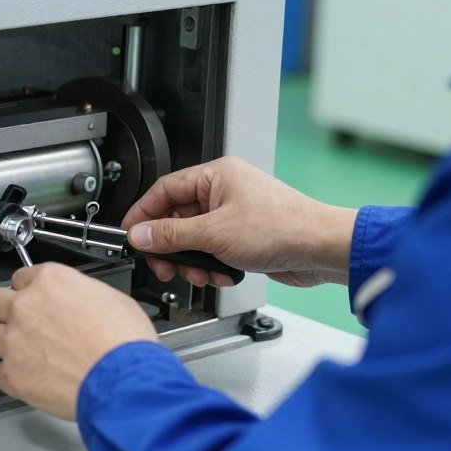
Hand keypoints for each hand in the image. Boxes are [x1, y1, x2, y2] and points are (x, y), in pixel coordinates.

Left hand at [0, 263, 158, 420]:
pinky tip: (30, 378)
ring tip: (24, 354)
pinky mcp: (12, 374)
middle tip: (20, 323)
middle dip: (5, 311)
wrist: (124, 381)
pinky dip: (11, 375)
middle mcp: (26, 306)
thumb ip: (79, 294)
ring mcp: (14, 340)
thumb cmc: (125, 343)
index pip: (21, 277)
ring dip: (3, 342)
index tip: (33, 300)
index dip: (29, 291)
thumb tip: (76, 301)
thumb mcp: (111, 298)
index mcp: (50, 281)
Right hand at [122, 156, 357, 287]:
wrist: (320, 249)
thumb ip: (171, 235)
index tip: (131, 234)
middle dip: (170, 247)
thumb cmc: (282, 227)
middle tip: (164, 265)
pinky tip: (222, 275)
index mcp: (216, 176)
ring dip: (193, 262)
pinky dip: (212, 266)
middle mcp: (223, 192)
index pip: (164, 190)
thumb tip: (141, 234)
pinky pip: (212, 251)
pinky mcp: (242, 237)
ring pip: (193, 239)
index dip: (143, 214)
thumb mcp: (215, 232)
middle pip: (176, 218)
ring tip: (201, 274)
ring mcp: (233, 215)